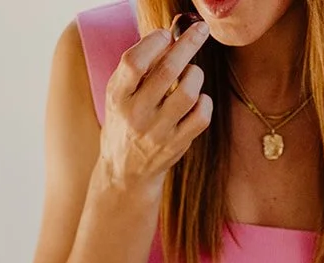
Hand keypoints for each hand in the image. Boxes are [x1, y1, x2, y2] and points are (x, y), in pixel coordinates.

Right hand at [100, 22, 211, 199]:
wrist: (125, 172)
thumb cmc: (126, 120)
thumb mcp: (120, 93)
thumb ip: (142, 64)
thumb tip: (174, 35)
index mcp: (118, 97)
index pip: (134, 62)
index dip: (154, 42)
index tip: (165, 35)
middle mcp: (136, 115)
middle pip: (168, 70)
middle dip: (188, 44)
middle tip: (200, 30)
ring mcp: (158, 133)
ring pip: (189, 92)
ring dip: (196, 74)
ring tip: (191, 74)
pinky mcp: (176, 145)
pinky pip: (201, 117)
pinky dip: (205, 102)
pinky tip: (198, 99)